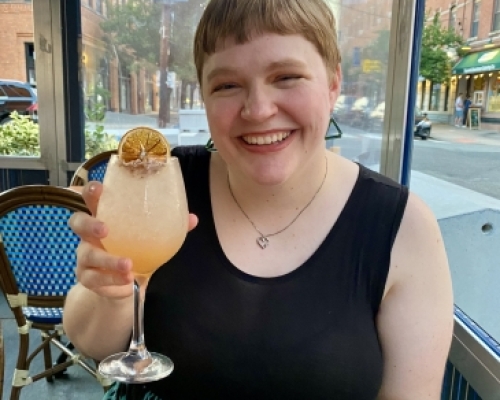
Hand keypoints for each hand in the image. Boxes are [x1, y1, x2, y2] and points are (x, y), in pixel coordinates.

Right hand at [69, 181, 197, 298]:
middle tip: (105, 229)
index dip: (91, 192)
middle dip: (89, 224)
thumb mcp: (153, 239)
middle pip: (77, 222)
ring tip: (128, 265)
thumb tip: (192, 219)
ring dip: (108, 260)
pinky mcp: (87, 277)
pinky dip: (112, 280)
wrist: (126, 286)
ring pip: (87, 255)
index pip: (93, 200)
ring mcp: (85, 256)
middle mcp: (90, 235)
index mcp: (107, 217)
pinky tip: (127, 281)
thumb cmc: (138, 252)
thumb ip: (171, 228)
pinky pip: (94, 278)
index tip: (98, 188)